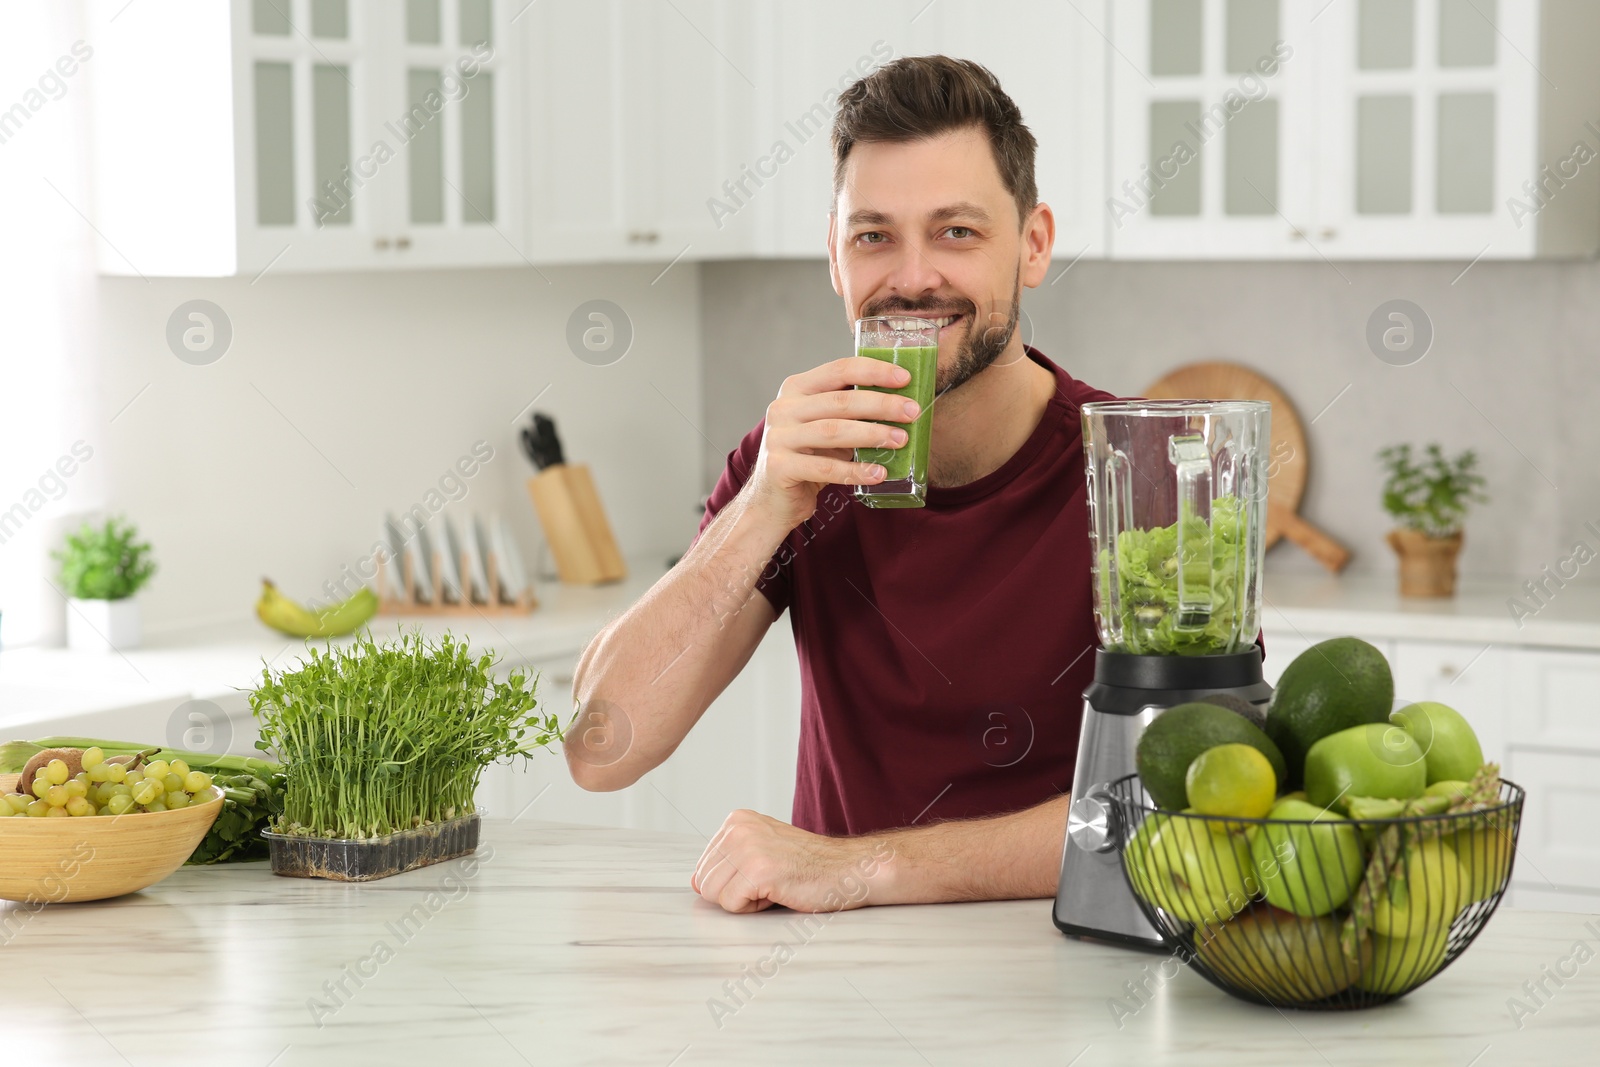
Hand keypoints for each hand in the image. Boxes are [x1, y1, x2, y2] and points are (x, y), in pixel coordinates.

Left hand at [690, 809, 895, 913]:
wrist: (847, 869)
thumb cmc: (807, 866)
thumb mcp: (760, 852)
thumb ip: (727, 863)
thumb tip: (695, 883)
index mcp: (735, 820)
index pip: (702, 869)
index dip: (733, 883)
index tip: (764, 873)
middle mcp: (737, 828)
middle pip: (704, 883)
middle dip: (736, 893)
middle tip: (771, 881)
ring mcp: (747, 847)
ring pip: (714, 896)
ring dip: (745, 901)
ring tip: (775, 885)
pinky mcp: (757, 870)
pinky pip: (732, 906)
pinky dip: (755, 908)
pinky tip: (780, 891)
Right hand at [746, 356, 921, 529]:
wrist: (773, 498)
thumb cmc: (809, 457)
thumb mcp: (827, 426)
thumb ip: (852, 412)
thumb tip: (902, 403)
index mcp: (796, 388)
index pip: (839, 370)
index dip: (874, 371)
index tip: (905, 377)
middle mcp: (783, 408)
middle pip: (840, 400)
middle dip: (881, 404)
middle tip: (912, 411)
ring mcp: (778, 437)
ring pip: (833, 431)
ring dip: (872, 434)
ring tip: (901, 440)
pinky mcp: (779, 467)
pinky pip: (825, 468)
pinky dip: (856, 471)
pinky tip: (879, 473)